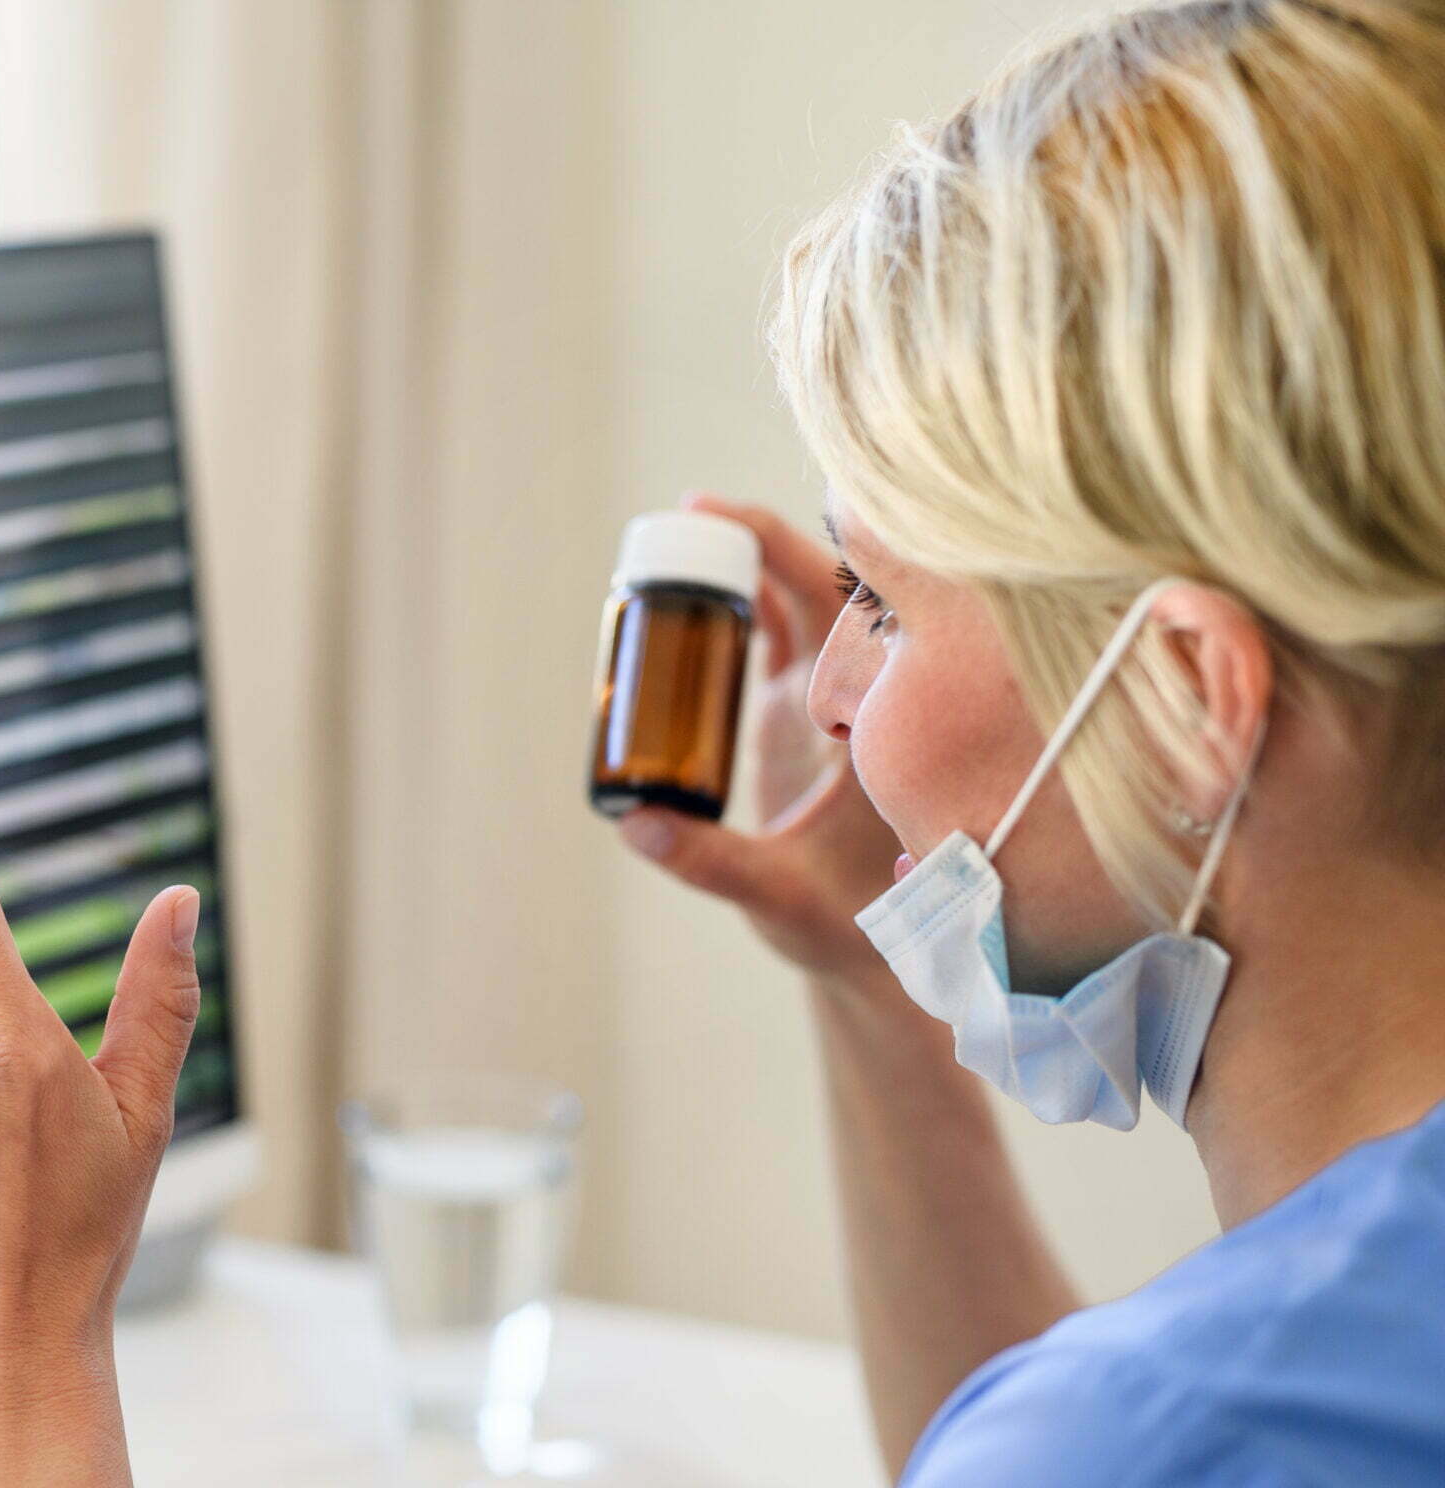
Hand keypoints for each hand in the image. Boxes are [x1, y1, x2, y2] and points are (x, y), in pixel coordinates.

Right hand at [615, 493, 904, 985]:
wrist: (876, 946)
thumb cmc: (847, 925)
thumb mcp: (779, 896)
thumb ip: (710, 862)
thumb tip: (636, 822)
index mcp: (873, 718)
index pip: (846, 605)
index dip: (794, 548)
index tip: (733, 520)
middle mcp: (861, 690)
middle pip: (822, 579)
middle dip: (755, 538)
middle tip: (682, 518)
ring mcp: (831, 691)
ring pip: (799, 594)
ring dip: (743, 559)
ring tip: (669, 543)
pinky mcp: (802, 705)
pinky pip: (778, 624)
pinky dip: (738, 594)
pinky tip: (686, 583)